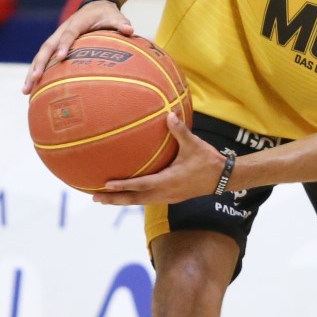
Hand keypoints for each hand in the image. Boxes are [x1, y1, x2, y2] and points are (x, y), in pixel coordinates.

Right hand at [23, 0, 133, 93]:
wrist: (95, 6)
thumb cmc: (106, 14)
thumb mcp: (116, 16)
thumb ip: (121, 23)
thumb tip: (129, 30)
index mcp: (76, 23)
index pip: (69, 34)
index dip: (64, 45)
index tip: (61, 57)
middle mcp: (62, 31)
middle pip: (47, 47)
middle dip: (40, 64)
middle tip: (35, 79)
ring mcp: (56, 38)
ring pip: (41, 55)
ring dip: (33, 72)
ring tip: (26, 91)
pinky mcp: (55, 45)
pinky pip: (43, 59)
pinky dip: (36, 72)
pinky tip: (32, 90)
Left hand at [92, 113, 225, 205]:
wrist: (222, 178)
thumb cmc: (208, 161)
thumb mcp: (194, 144)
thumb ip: (180, 130)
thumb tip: (168, 114)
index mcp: (169, 181)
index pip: (141, 185)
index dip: (123, 185)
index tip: (106, 184)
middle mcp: (165, 192)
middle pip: (134, 200)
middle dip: (114, 200)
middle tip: (94, 197)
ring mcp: (167, 197)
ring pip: (139, 202)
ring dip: (121, 201)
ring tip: (103, 199)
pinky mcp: (170, 198)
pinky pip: (147, 200)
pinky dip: (133, 198)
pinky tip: (126, 193)